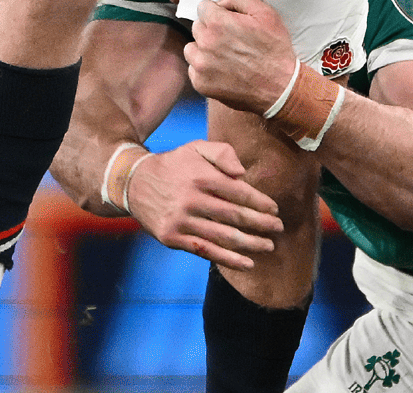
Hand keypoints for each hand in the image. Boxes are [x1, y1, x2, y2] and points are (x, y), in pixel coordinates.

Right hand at [122, 140, 282, 270]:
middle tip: (279, 228)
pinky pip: (206, 251)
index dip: (260, 203)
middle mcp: (192, 199)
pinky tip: (247, 264)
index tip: (275, 210)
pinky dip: (229, 260)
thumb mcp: (195, 148)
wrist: (133, 183)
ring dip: (250, 244)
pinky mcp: (173, 238)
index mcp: (201, 176)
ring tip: (268, 246)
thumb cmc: (173, 165)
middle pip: (235, 216)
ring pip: (223, 236)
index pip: (239, 192)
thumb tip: (242, 174)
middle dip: (261, 224)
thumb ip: (222, 153)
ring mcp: (181, 221)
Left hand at [184, 0, 298, 111]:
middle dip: (211, 30)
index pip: (203, 7)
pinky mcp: (201, 83)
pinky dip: (205, 70)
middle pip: (197, 27)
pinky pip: (194, 70)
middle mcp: (205, 43)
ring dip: (204, 49)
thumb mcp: (266, 13)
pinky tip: (223, 71)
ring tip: (224, 56)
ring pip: (192, 48)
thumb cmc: (275, 50)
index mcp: (218, 23)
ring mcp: (201, 65)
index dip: (218, 13)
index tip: (229, 22)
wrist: (280, 88)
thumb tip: (222, 0)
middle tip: (231, 40)